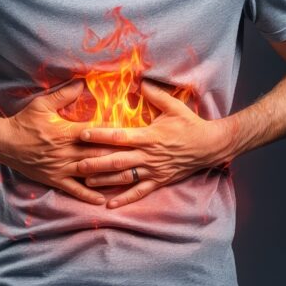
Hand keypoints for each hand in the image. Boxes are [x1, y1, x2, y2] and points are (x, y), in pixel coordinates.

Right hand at [0, 79, 125, 204]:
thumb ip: (64, 94)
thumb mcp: (42, 104)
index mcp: (66, 132)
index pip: (96, 133)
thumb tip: (82, 81)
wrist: (4, 143)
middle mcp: (66, 152)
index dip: (115, 133)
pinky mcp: (54, 179)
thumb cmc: (24, 122)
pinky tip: (102, 199)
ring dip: (109, 175)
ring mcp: (61, 168)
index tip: (133, 133)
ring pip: (90, 172)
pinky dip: (88, 195)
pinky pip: (74, 189)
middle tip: (140, 155)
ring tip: (130, 176)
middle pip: (98, 153)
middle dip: (119, 154)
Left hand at [75, 79, 233, 207]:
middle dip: (95, 162)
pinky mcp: (159, 181)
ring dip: (105, 180)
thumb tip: (141, 81)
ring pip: (125, 177)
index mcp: (149, 136)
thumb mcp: (174, 106)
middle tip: (76, 163)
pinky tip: (110, 204)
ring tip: (86, 181)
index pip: (119, 136)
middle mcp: (149, 155)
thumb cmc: (190, 124)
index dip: (100, 135)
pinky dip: (125, 199)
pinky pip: (140, 192)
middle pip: (117, 160)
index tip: (82, 134)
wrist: (209, 146)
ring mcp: (153, 170)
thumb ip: (156, 94)